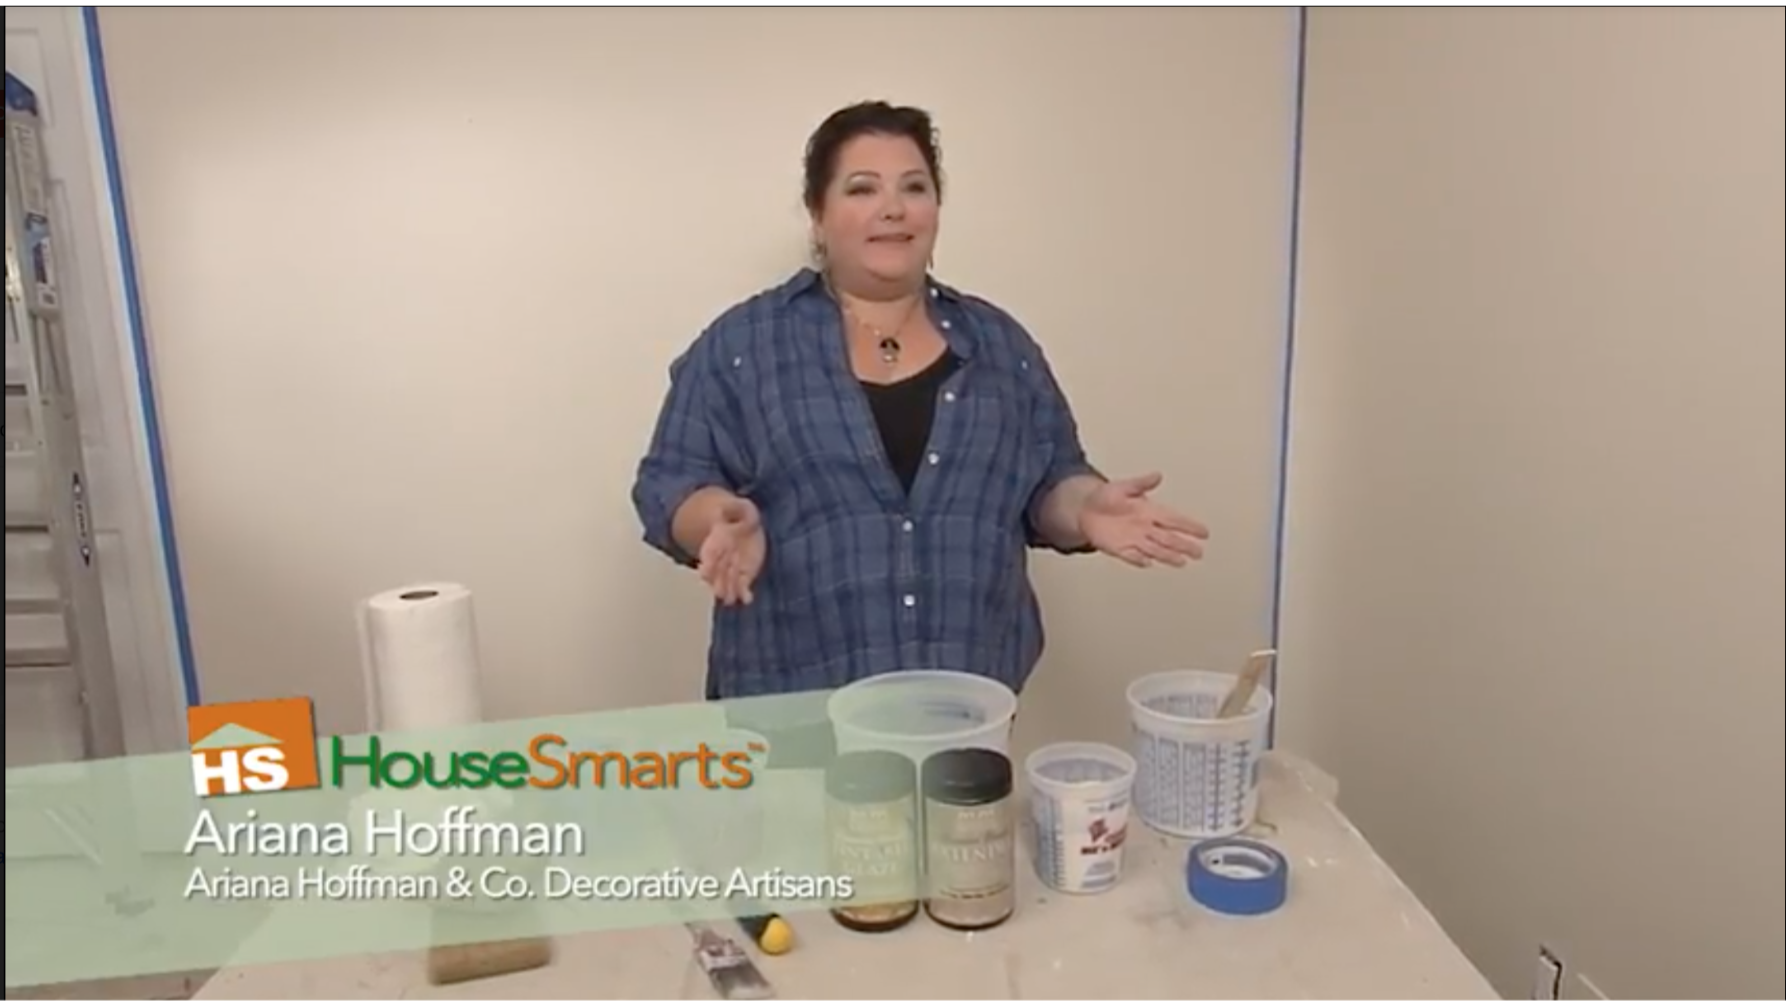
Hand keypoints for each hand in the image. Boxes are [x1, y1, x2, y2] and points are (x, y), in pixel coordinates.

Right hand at [697, 497, 766, 604]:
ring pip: (727, 582)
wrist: (749, 526)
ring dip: (728, 591)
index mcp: (716, 540)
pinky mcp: (744, 574)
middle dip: (717, 582)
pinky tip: (747, 599)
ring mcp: (732, 567)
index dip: (708, 563)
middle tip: (718, 593)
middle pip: (717, 572)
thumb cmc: (740, 515)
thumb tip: (722, 509)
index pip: (709, 553)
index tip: (704, 573)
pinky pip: (743, 586)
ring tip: (729, 600)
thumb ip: (732, 509)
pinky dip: (744, 594)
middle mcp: (721, 557)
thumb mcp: (739, 507)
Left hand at [1078, 472, 1209, 567]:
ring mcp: (1134, 539)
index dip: (1189, 526)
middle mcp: (1145, 527)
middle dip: (1184, 545)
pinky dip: (1139, 559)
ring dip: (1167, 556)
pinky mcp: (1120, 548)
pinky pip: (1131, 555)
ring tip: (1181, 562)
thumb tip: (1157, 475)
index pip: (1174, 519)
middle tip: (1199, 553)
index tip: (1204, 532)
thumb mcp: (1123, 486)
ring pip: (1155, 549)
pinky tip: (1148, 563)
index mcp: (1149, 511)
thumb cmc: (1105, 497)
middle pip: (1169, 538)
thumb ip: (1141, 483)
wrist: (1084, 510)